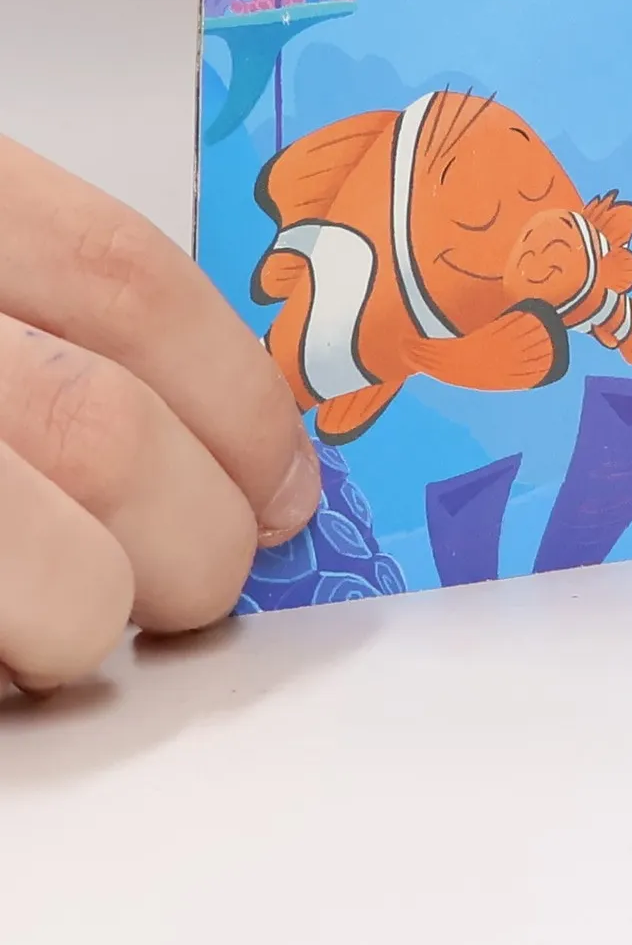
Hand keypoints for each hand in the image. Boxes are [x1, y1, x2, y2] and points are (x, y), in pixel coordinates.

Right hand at [0, 136, 319, 694]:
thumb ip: (48, 308)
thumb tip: (219, 423)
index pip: (125, 278)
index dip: (238, 393)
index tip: (290, 477)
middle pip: (109, 432)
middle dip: (200, 530)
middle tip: (213, 568)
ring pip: (56, 573)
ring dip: (95, 620)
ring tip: (80, 621)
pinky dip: (8, 666)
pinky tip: (0, 648)